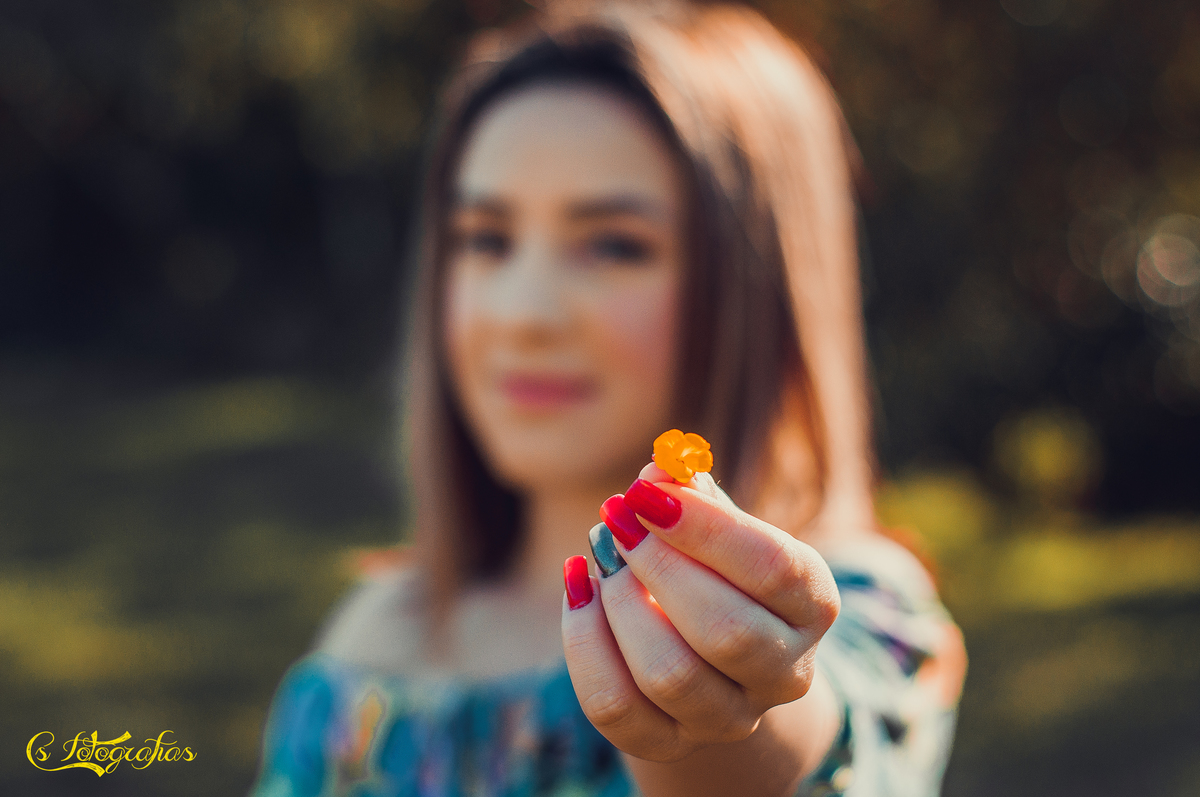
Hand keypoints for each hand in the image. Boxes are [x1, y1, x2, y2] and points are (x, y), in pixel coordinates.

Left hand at [561, 462, 840, 763]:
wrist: (711, 658)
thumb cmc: (716, 568)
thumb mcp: (717, 525)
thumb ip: (692, 493)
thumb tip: (658, 471)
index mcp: (813, 604)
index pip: (773, 568)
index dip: (705, 527)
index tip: (645, 492)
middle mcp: (785, 672)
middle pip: (724, 630)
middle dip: (658, 566)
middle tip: (616, 521)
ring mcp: (729, 717)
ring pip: (669, 674)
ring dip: (620, 604)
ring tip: (599, 557)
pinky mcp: (669, 743)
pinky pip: (616, 705)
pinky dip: (584, 642)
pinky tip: (578, 591)